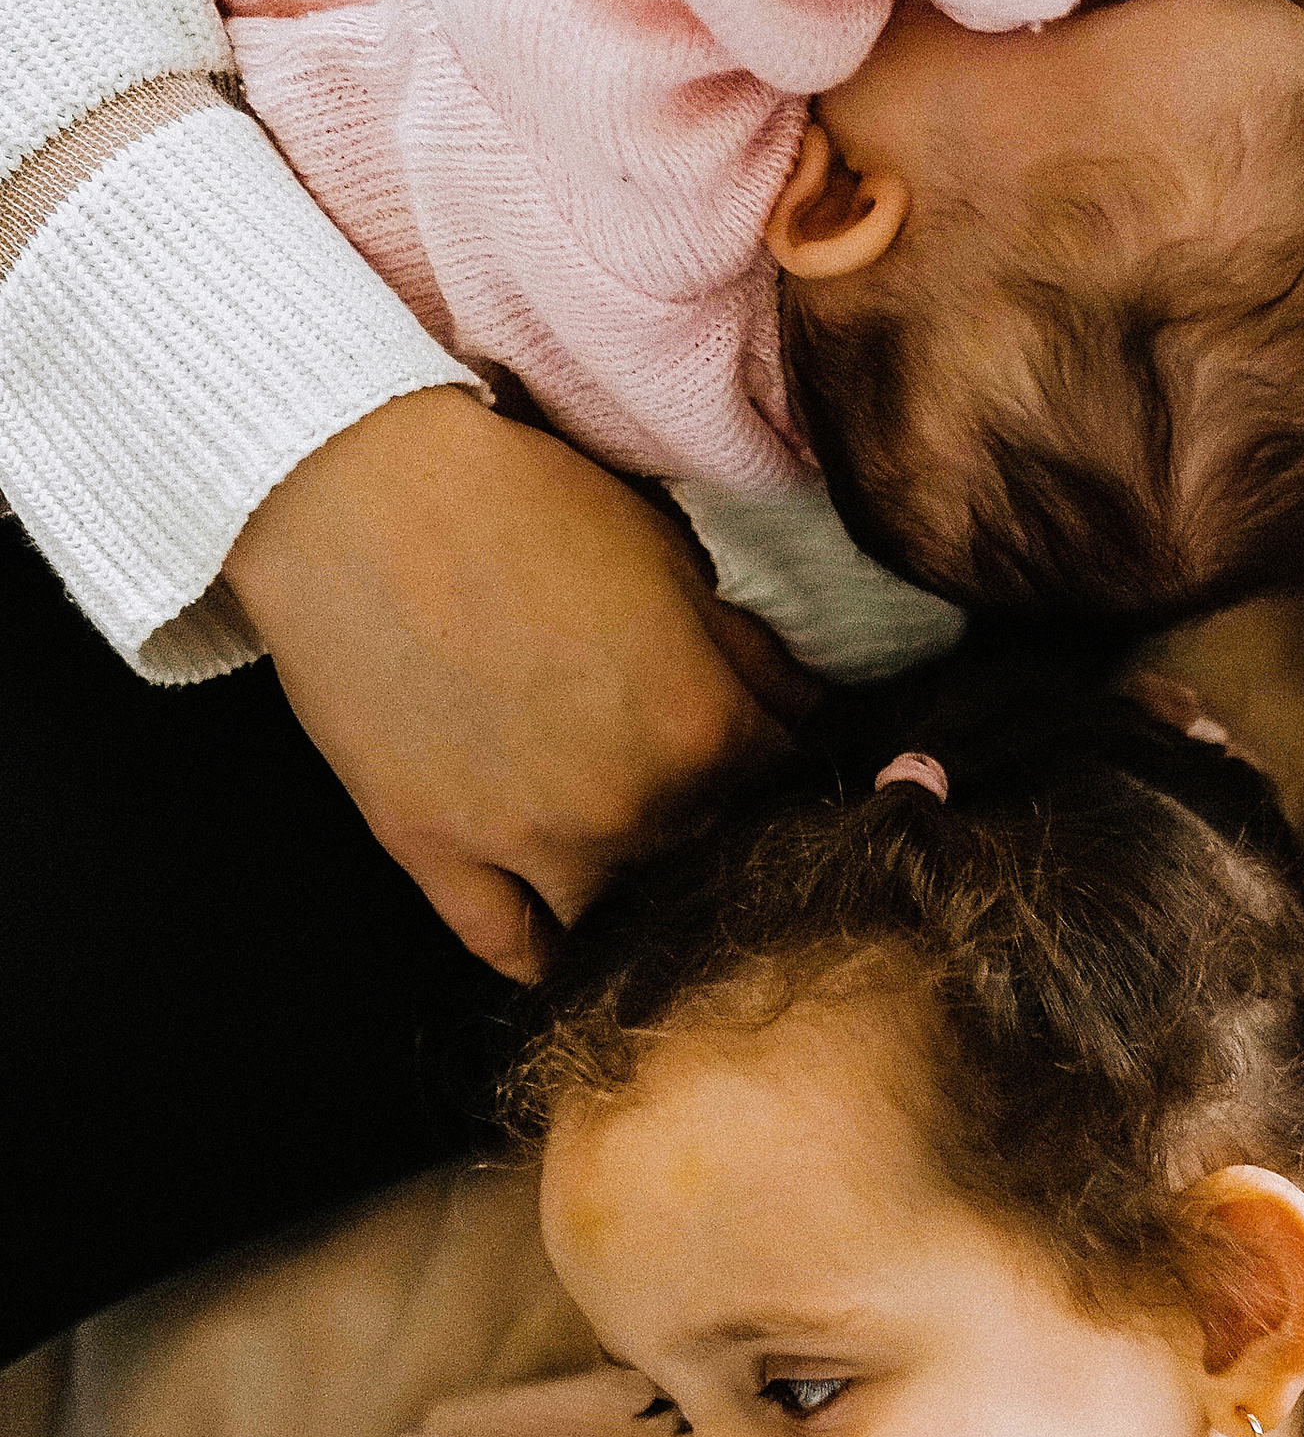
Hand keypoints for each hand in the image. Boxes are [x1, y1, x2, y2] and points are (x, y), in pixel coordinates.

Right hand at [226, 389, 816, 979]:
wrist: (358, 490)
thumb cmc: (521, 503)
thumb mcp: (674, 559)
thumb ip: (756, 658)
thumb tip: (812, 718)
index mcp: (703, 728)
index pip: (786, 778)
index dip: (777, 751)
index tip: (759, 735)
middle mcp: (628, 807)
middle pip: (709, 848)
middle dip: (710, 813)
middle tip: (676, 767)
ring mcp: (527, 844)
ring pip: (621, 909)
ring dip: (633, 879)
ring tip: (621, 830)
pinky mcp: (433, 854)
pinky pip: (513, 946)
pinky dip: (547, 943)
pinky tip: (564, 917)